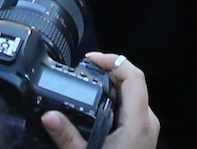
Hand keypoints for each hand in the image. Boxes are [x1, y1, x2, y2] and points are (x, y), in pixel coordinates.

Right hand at [42, 55, 159, 148]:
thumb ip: (67, 137)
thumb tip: (48, 116)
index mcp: (138, 123)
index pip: (134, 77)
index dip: (113, 60)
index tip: (90, 59)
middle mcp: (148, 123)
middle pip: (134, 83)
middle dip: (110, 70)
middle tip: (85, 69)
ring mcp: (147, 131)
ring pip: (134, 96)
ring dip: (112, 85)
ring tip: (88, 83)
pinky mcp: (142, 138)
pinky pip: (132, 109)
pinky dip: (115, 100)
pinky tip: (97, 106)